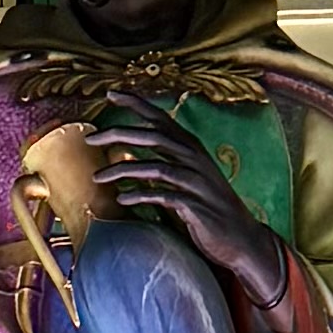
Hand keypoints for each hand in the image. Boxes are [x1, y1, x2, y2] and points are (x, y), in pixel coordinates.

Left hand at [86, 118, 291, 332]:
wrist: (241, 238)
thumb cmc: (209, 208)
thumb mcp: (188, 179)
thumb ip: (164, 164)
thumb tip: (128, 160)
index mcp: (191, 148)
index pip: (162, 119)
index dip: (137, 104)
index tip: (111, 93)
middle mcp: (194, 160)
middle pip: (153, 137)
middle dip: (119, 134)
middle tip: (91, 138)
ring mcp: (196, 182)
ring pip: (154, 167)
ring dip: (122, 170)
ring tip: (97, 177)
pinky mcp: (195, 206)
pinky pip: (162, 196)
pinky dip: (140, 196)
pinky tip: (122, 200)